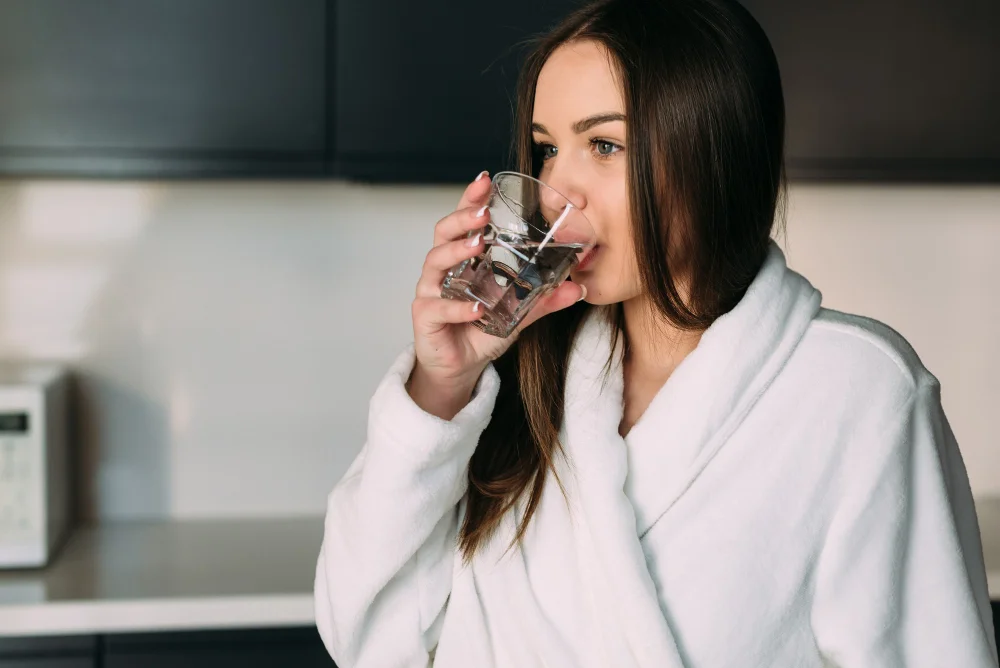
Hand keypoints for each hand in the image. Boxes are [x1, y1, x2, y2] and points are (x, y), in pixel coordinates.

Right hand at [407, 171, 585, 417]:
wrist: (460, 367)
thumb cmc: (480, 330)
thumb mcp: (517, 313)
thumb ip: (543, 299)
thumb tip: (578, 287)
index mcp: (463, 260)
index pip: (463, 222)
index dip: (470, 199)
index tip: (485, 180)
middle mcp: (443, 270)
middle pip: (443, 233)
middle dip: (461, 218)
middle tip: (483, 213)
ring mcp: (431, 291)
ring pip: (435, 262)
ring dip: (456, 251)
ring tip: (478, 245)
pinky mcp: (424, 317)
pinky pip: (438, 307)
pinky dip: (459, 307)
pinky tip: (477, 307)